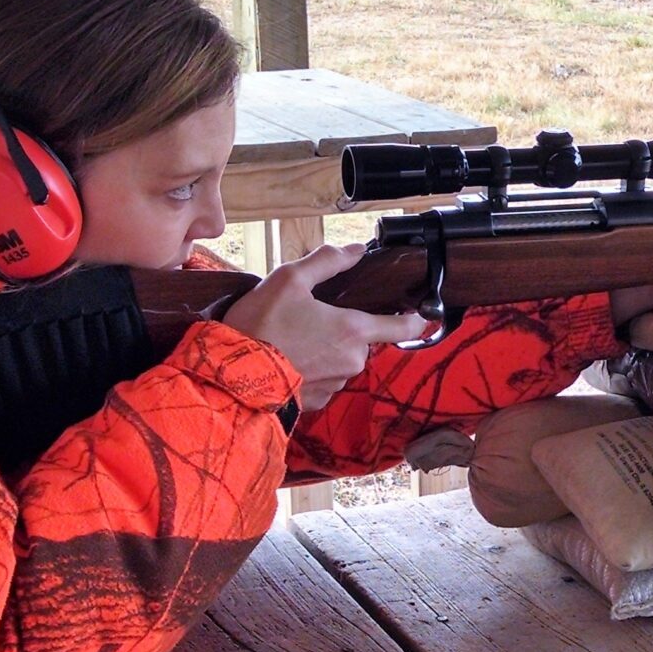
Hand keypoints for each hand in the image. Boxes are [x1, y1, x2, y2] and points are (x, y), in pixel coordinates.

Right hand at [220, 242, 435, 411]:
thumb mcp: (288, 280)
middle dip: (342, 328)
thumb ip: (327, 262)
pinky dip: (310, 368)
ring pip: (341, 359)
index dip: (414, 318)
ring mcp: (336, 385)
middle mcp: (352, 361)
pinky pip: (323, 379)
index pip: (402, 326)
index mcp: (353, 330)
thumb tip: (356, 249)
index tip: (418, 312)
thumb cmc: (261, 327)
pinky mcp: (318, 402)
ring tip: (292, 339)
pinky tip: (287, 359)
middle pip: (362, 339)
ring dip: (325, 349)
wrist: (233, 378)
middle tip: (310, 318)